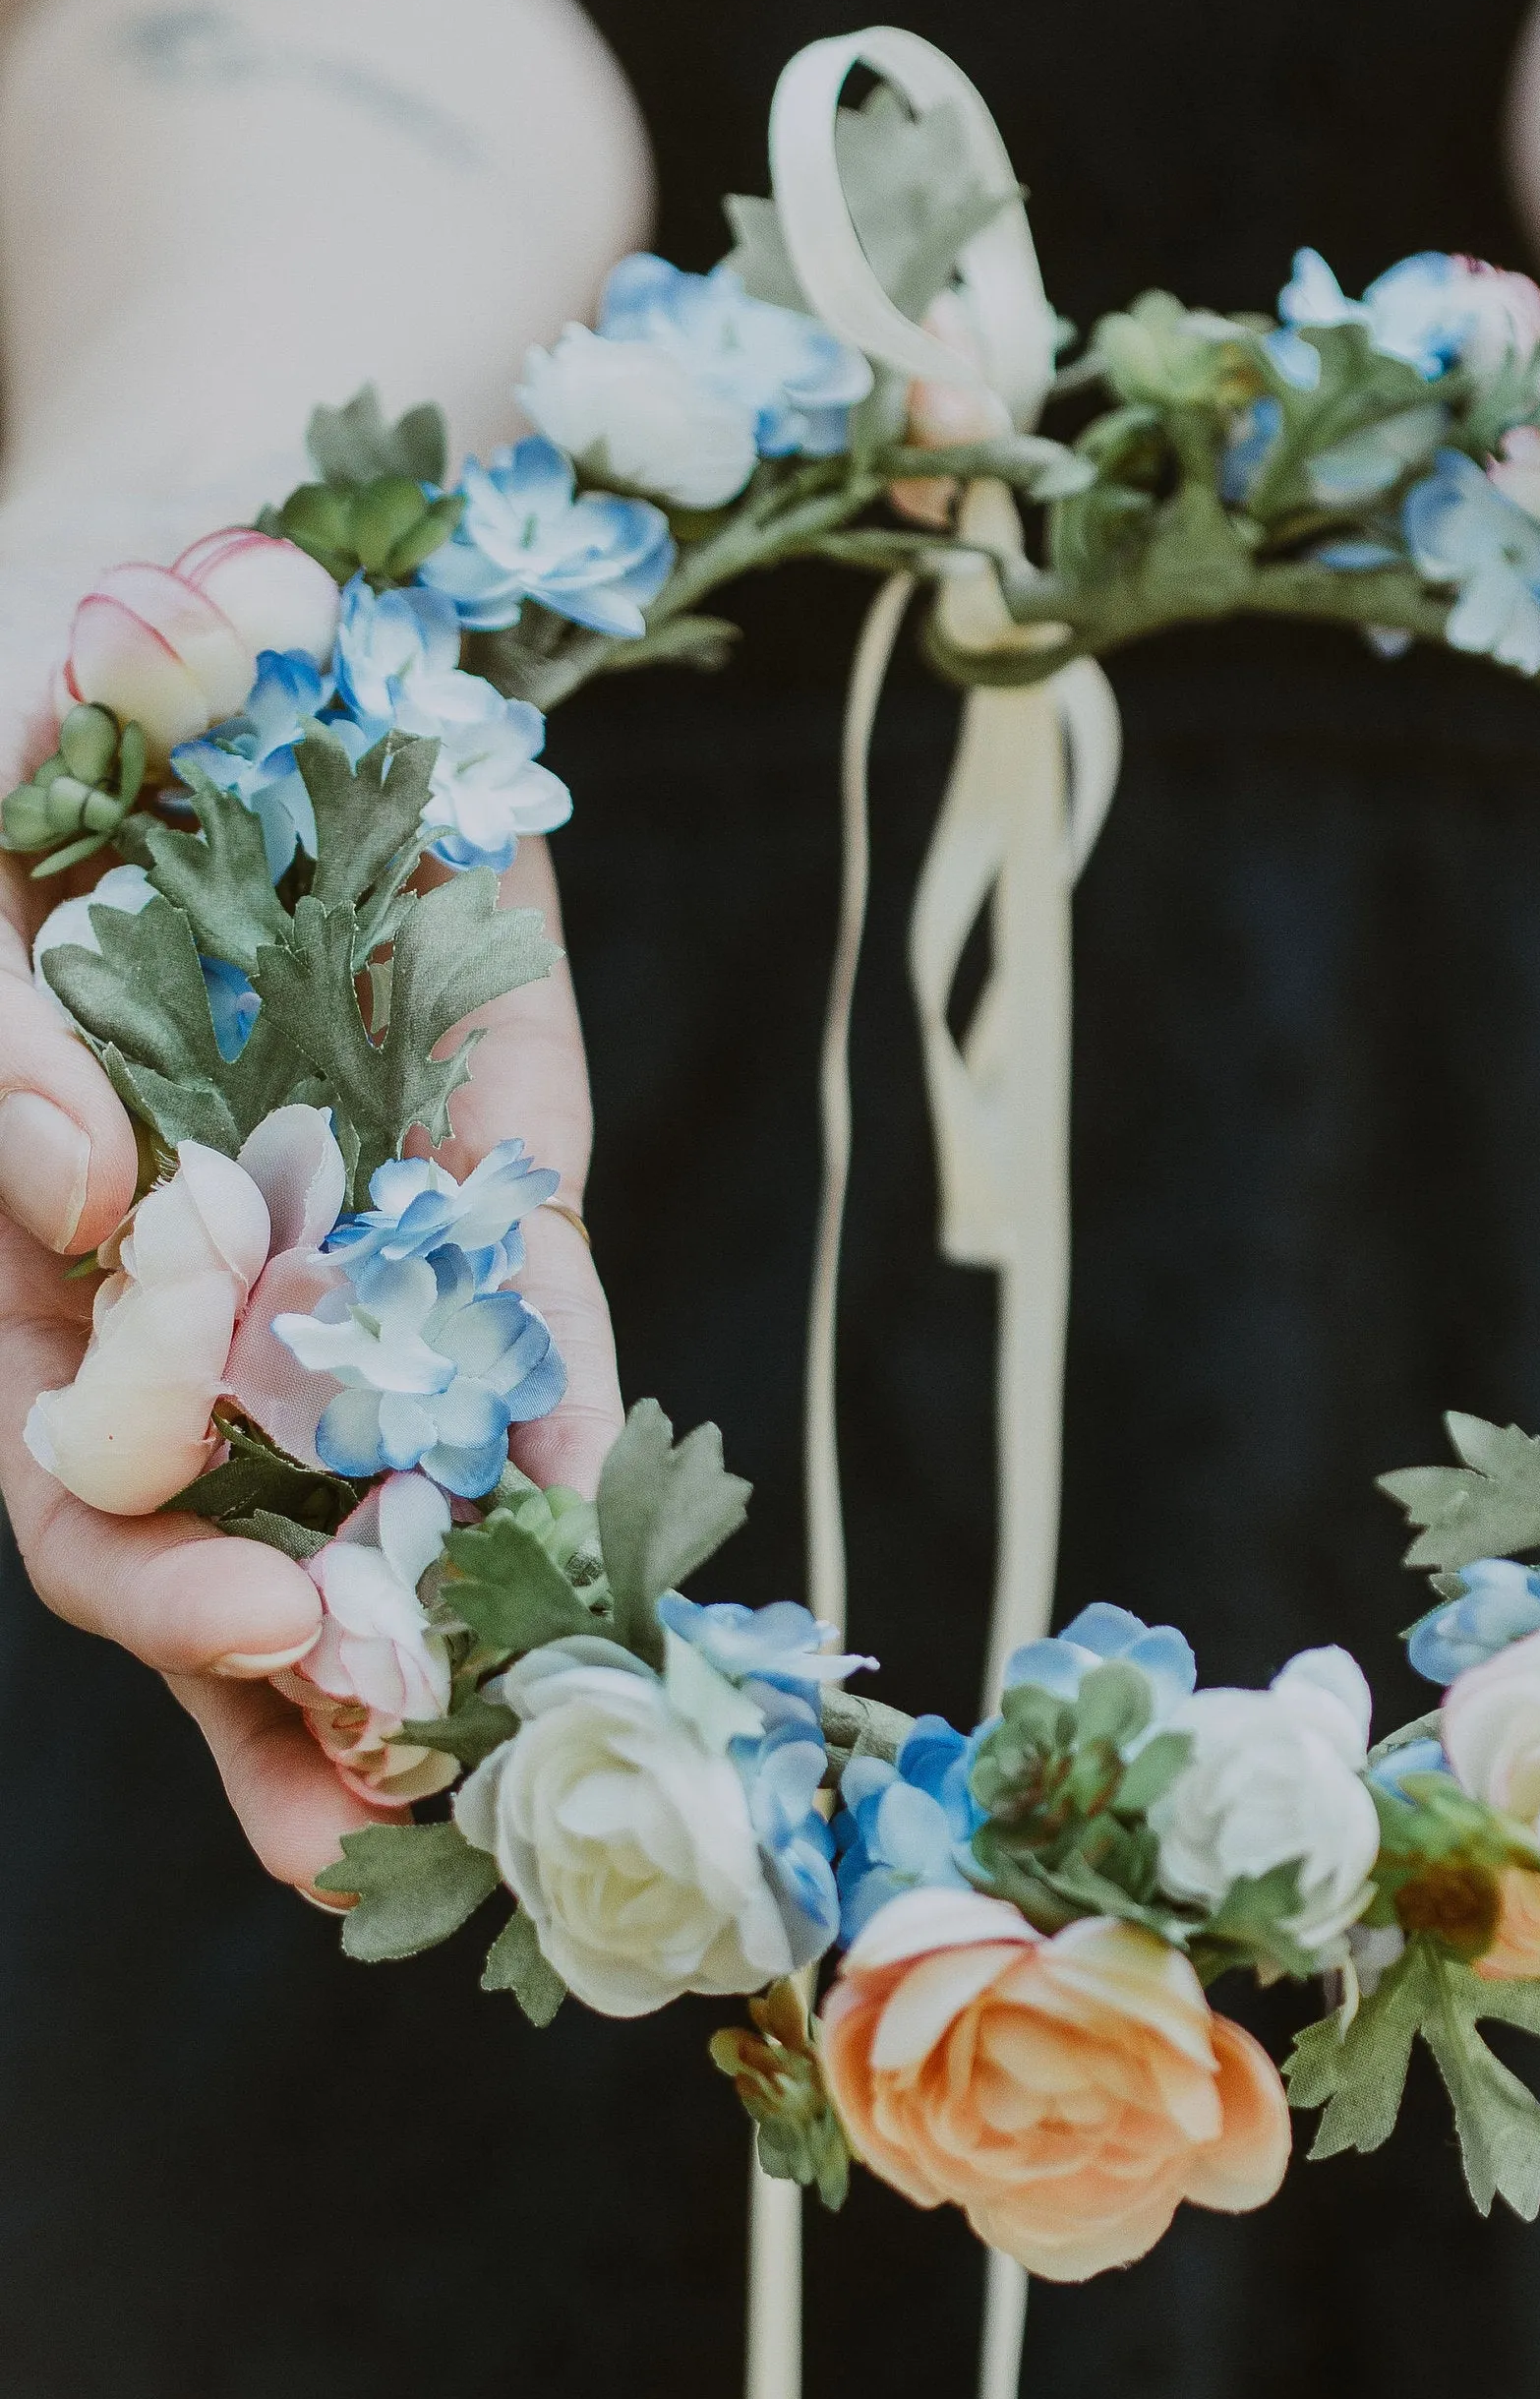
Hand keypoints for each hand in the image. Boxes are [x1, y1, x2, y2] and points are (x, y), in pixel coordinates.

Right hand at [0, 519, 621, 1893]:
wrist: (251, 583)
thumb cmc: (58, 702)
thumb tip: (82, 1199)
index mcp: (49, 1265)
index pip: (89, 1488)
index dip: (161, 1587)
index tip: (267, 1639)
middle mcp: (201, 1300)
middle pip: (243, 1556)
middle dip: (303, 1699)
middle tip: (392, 1816)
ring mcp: (358, 1249)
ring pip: (395, 1493)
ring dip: (455, 1646)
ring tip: (533, 1788)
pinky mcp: (496, 1175)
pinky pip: (530, 1332)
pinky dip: (571, 1443)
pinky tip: (624, 1557)